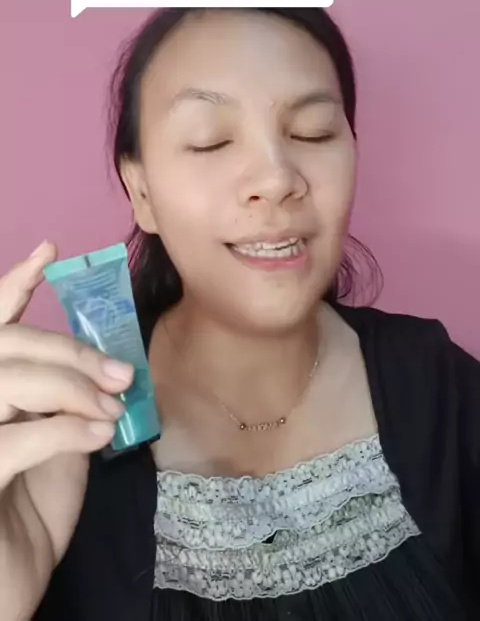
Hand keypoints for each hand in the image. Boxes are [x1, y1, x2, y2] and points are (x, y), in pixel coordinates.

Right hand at [0, 241, 133, 620]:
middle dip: (67, 350)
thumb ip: (68, 402)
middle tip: (121, 372)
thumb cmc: (29, 513)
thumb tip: (109, 368)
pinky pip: (11, 440)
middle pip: (5, 347)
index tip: (51, 250)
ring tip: (111, 402)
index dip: (14, 284)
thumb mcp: (59, 446)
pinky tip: (96, 434)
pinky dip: (61, 430)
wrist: (7, 587)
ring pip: (3, 379)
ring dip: (66, 384)